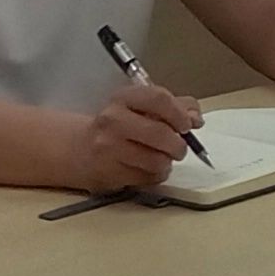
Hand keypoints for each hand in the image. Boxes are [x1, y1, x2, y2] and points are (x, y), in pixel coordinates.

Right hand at [71, 82, 199, 192]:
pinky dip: (156, 175)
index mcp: (123, 98)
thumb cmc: (119, 125)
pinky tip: (149, 168)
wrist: (78, 148)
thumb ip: (174, 106)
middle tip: (179, 148)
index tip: (188, 125)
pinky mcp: (108, 173)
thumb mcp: (141, 107)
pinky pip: (147, 178)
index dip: (180, 113)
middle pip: (161, 133)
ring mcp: (108, 148)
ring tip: (162, 158)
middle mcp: (113, 120)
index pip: (159, 98)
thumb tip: (196, 118)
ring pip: (157, 160)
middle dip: (178, 144)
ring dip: (167, 162)